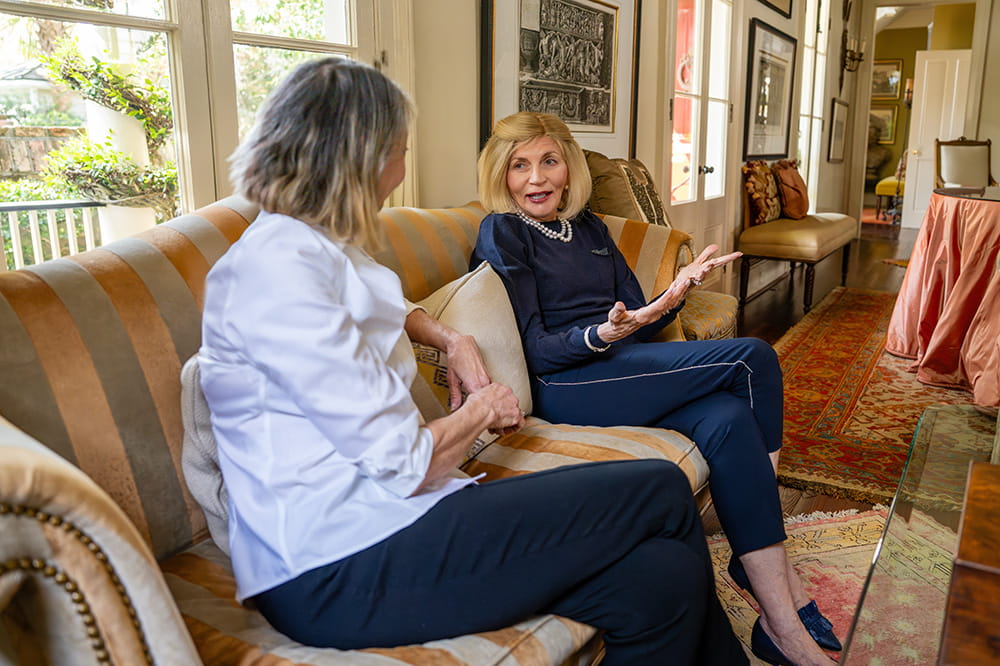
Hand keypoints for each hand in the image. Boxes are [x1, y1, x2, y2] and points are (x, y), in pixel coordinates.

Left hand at [445, 334, 491, 410]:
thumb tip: (454, 407)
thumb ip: (455, 395)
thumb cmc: (456, 358)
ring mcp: (487, 378)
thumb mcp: (452, 379)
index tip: (472, 418)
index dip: (476, 413)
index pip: (478, 404)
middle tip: (476, 417)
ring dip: (485, 402)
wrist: (461, 344)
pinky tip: (482, 398)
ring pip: (489, 395)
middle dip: (482, 409)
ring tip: (480, 409)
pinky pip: (489, 389)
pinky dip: (486, 394)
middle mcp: (483, 381)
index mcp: (474, 384)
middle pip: (486, 401)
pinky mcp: (488, 375)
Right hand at [466, 383, 523, 433]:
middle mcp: (509, 395)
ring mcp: (514, 405)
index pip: (505, 396)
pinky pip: (520, 422)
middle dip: (504, 413)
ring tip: (499, 427)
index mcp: (500, 388)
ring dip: (508, 421)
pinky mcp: (516, 416)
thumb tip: (481, 399)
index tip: (497, 409)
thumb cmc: (476, 404)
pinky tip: (506, 430)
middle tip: (497, 420)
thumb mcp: (478, 394)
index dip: (500, 405)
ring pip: (515, 414)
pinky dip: (515, 428)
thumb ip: (484, 395)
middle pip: (511, 405)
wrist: (479, 411)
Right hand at [594, 245, 741, 344]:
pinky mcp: (655, 313)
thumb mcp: (614, 318)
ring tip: (687, 280)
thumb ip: (616, 312)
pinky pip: (667, 304)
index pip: (659, 306)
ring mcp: (655, 315)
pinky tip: (678, 287)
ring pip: (670, 304)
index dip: (667, 297)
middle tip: (687, 281)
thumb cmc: (615, 324)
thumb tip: (619, 305)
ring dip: (679, 293)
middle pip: (669, 304)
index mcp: (644, 316)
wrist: (617, 331)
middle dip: (678, 292)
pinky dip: (674, 295)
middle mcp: (653, 316)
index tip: (674, 289)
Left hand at [674, 244, 741, 292]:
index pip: (720, 261)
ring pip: (701, 275)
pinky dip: (689, 280)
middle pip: (711, 267)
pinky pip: (688, 281)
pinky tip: (689, 278)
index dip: (730, 257)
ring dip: (704, 271)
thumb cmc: (690, 274)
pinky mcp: (686, 281)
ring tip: (708, 265)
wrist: (680, 285)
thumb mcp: (699, 262)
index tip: (739, 254)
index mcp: (707, 267)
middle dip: (715, 263)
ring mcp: (695, 277)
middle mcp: (703, 272)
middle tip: (720, 258)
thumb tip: (716, 246)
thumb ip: (707, 254)